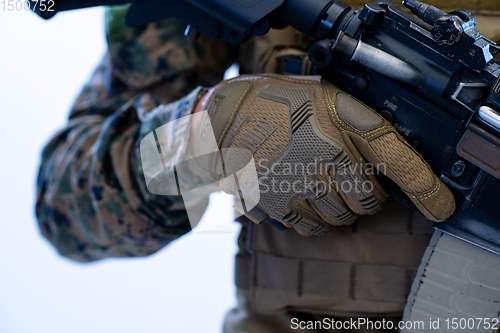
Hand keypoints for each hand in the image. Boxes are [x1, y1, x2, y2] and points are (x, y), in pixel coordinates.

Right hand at [146, 74, 455, 234]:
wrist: (223, 119)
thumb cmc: (279, 104)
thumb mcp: (325, 96)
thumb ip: (362, 124)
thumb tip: (395, 164)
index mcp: (339, 124)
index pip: (397, 162)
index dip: (426, 188)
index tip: (441, 207)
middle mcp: (320, 157)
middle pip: (367, 202)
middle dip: (365, 196)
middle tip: (348, 179)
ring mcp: (295, 185)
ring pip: (339, 220)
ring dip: (338, 209)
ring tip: (320, 187)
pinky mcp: (273, 206)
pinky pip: (309, 229)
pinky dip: (313, 221)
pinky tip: (303, 199)